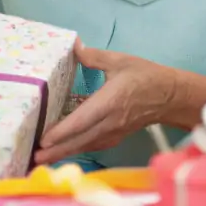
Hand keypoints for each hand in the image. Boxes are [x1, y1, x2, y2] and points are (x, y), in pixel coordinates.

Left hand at [35, 42, 181, 164]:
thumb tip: (74, 46)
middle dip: (56, 150)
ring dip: (64, 153)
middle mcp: (110, 122)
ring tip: (42, 159)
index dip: (63, 131)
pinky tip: (64, 152)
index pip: (83, 120)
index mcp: (110, 102)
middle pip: (80, 140)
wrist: (170, 96)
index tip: (44, 140)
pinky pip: (93, 146)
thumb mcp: (120, 60)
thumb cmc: (145, 76)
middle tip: (34, 158)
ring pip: (85, 146)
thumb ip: (94, 56)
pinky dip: (77, 150)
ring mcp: (113, 132)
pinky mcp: (116, 136)